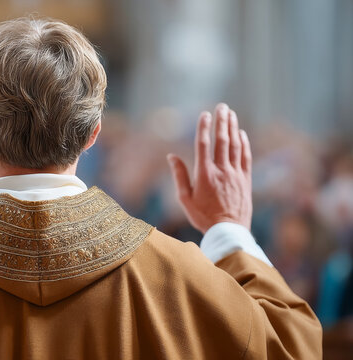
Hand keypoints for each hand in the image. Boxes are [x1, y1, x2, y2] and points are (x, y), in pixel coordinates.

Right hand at [167, 103, 252, 233]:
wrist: (229, 231)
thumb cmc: (202, 217)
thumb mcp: (184, 199)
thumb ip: (179, 175)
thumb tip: (171, 156)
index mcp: (204, 174)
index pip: (203, 144)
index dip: (204, 127)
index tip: (205, 114)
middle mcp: (221, 171)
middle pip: (222, 140)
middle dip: (222, 121)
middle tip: (222, 106)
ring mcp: (235, 174)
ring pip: (235, 145)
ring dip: (233, 128)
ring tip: (231, 114)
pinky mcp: (245, 180)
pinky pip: (245, 157)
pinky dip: (244, 143)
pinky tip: (242, 134)